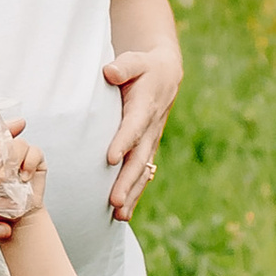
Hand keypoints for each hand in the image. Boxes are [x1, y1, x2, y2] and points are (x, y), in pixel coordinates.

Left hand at [104, 40, 181, 218]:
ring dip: (131, 194)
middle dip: (127, 181)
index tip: (111, 158)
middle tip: (114, 201)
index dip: (124, 142)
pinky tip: (123, 215)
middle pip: (138, 158)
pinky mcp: (147, 149)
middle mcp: (150, 128)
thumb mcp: (136, 60)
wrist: (166, 75)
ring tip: (119, 214)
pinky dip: (135, 194)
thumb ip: (124, 66)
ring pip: (142, 171)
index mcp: (146, 106)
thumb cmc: (144, 67)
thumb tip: (110, 72)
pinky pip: (142, 174)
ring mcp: (151, 142)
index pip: (134, 126)